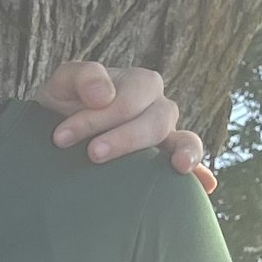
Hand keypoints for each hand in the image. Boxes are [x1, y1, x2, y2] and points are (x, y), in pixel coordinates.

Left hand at [38, 60, 215, 190]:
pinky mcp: (165, 162)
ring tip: (176, 166)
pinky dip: (200, 173)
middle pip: (157, 120)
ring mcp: (166, 136)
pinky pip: (190, 164)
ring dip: (177, 153)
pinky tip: (207, 185)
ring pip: (182, 140)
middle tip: (92, 154)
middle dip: (125, 137)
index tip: (61, 136)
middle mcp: (157, 108)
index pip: (131, 97)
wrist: (54, 136)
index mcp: (139, 84)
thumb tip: (105, 95)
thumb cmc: (61, 106)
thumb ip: (81, 76)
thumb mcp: (62, 83)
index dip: (99, 116)